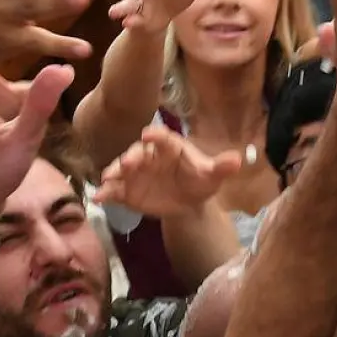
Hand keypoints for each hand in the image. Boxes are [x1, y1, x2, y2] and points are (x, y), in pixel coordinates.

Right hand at [96, 126, 242, 216]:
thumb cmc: (199, 180)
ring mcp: (134, 172)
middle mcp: (148, 155)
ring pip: (120, 169)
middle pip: (137, 151)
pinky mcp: (125, 190)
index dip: (155, 135)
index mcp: (169, 146)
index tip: (148, 134)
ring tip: (107, 179)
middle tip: (126, 163)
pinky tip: (98, 198)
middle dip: (131, 156)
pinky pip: (113, 189)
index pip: (162, 137)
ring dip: (113, 172)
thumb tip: (238, 159)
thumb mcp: (211, 175)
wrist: (187, 202)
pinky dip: (105, 192)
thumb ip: (221, 167)